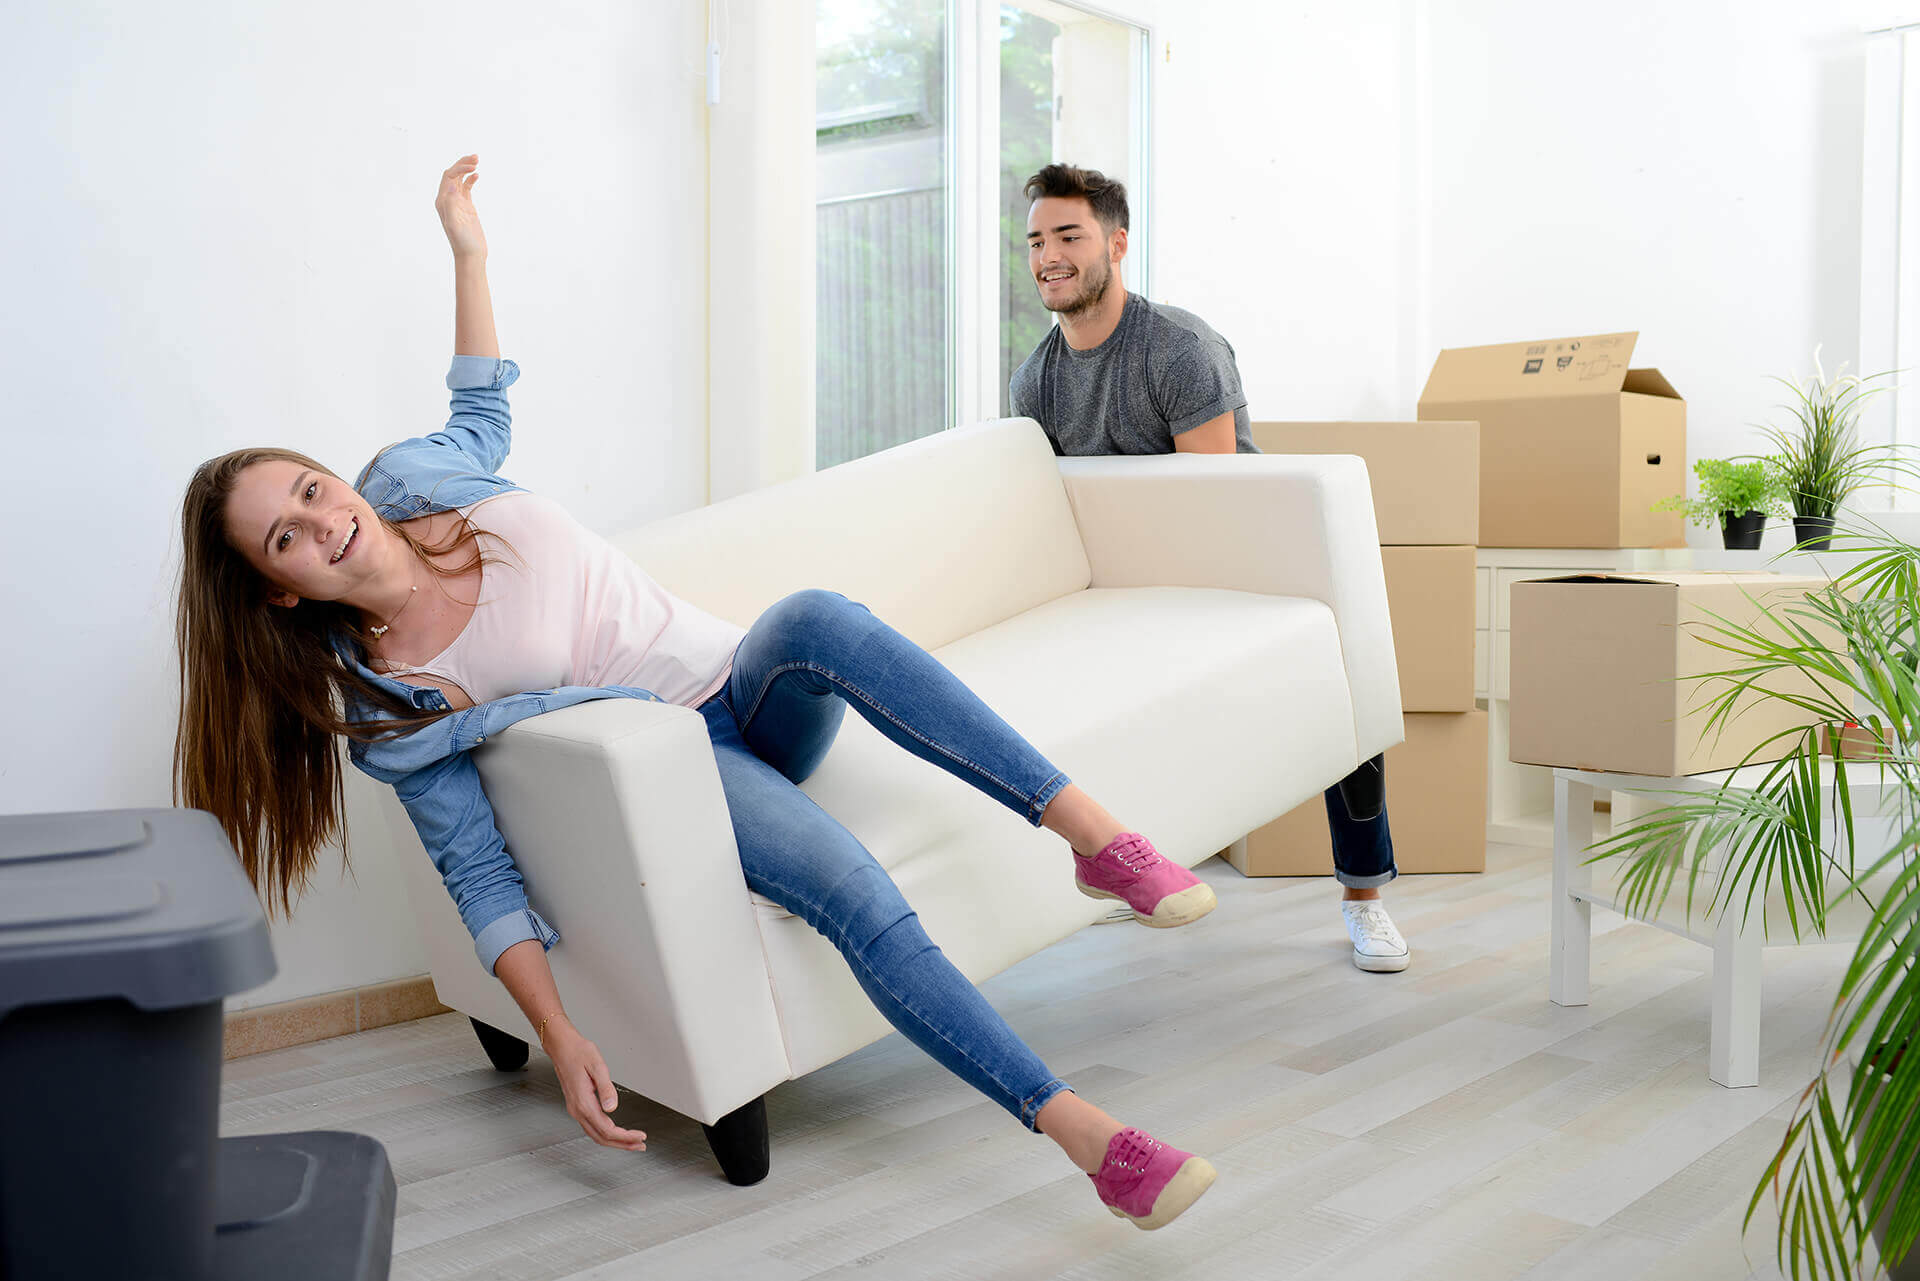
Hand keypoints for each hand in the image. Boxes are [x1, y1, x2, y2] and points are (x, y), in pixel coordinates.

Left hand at [436, 154, 487, 260]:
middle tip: (476, 158)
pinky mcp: (466, 207)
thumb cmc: (463, 242)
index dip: (460, 168)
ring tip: (477, 161)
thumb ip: (451, 205)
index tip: (474, 167)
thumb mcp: (455, 224)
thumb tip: (452, 187)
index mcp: (442, 201)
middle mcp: (448, 200)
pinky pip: (466, 188)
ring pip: (459, 179)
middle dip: (463, 164)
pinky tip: (477, 176)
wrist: (471, 255)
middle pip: (452, 175)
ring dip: (466, 169)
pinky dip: (471, 180)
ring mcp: (457, 203)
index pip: (448, 177)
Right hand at [543, 1017, 646, 1150]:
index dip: (625, 1137)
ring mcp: (576, 1109)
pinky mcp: (577, 1106)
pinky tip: (616, 1132)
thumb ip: (606, 1088)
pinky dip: (606, 1134)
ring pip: (596, 1134)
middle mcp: (578, 1110)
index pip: (607, 1129)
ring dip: (614, 1141)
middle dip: (622, 1144)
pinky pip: (592, 1127)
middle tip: (640, 1145)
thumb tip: (612, 1107)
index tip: (640, 1136)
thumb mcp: (597, 1066)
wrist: (562, 1047)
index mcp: (583, 1102)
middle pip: (601, 1137)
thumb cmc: (578, 1052)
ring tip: (632, 1142)